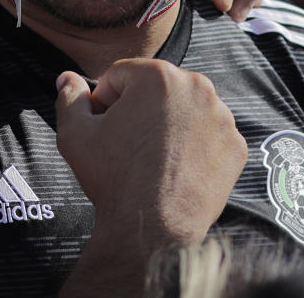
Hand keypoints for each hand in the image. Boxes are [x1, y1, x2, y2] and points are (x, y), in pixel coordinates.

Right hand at [55, 60, 246, 249]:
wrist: (152, 229)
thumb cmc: (113, 178)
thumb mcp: (75, 134)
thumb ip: (69, 98)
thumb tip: (66, 78)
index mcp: (158, 76)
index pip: (121, 75)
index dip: (105, 101)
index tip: (104, 127)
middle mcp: (198, 88)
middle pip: (156, 89)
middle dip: (139, 109)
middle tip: (128, 145)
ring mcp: (222, 118)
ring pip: (184, 110)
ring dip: (168, 125)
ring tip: (152, 158)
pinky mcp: (236, 145)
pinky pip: (208, 135)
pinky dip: (194, 146)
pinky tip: (176, 168)